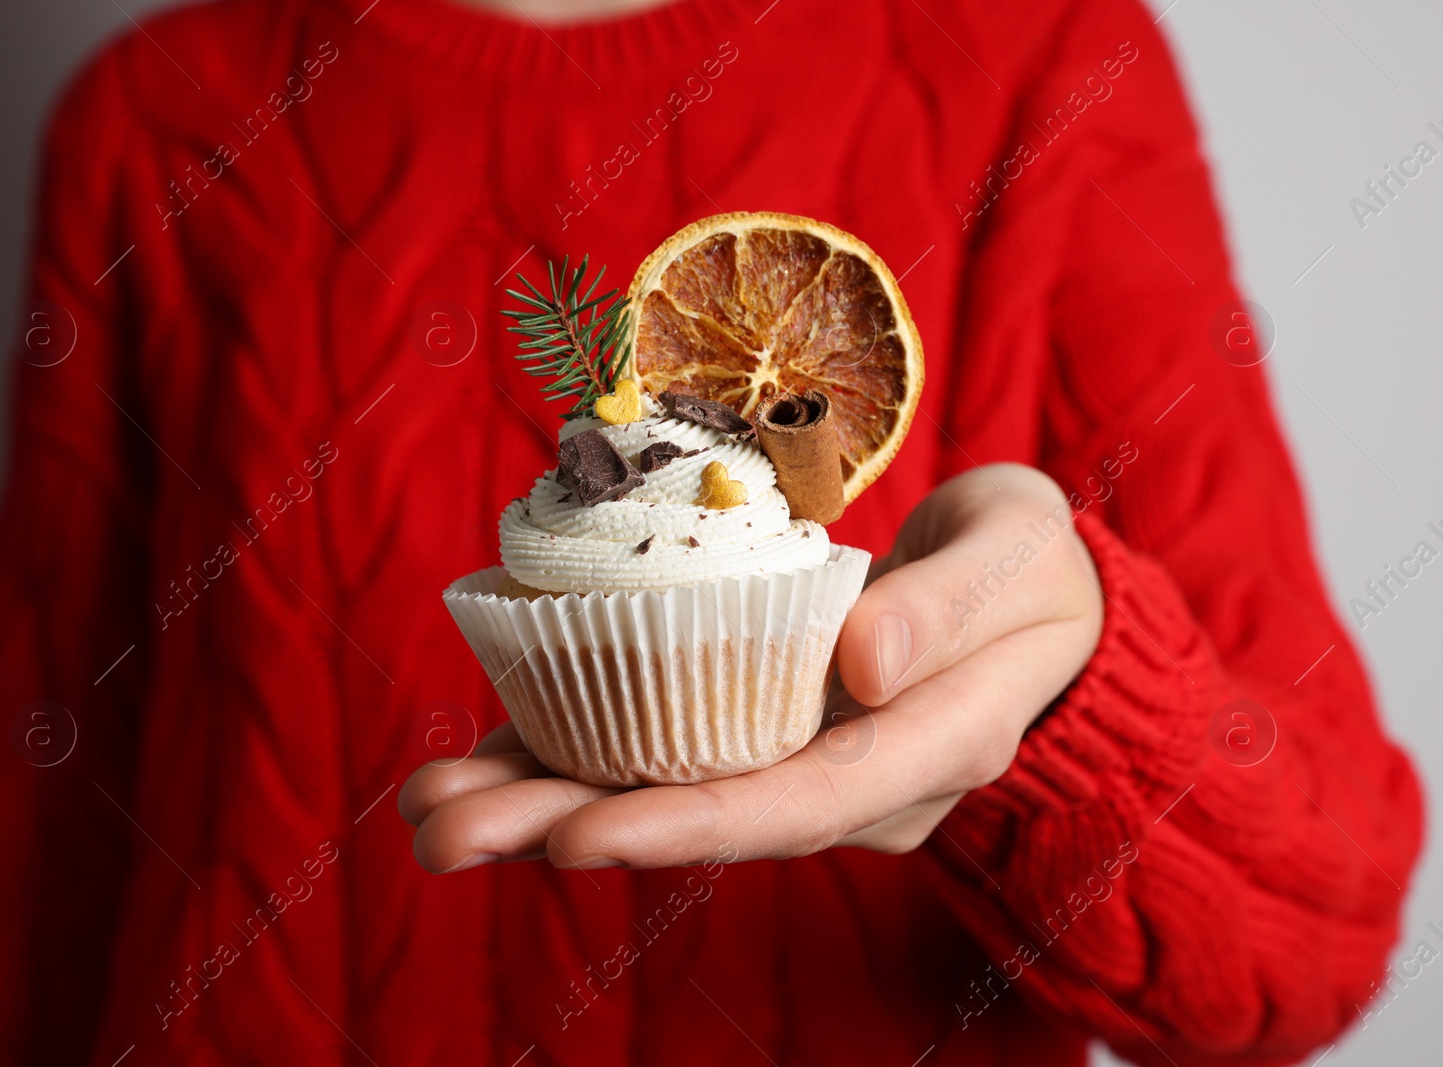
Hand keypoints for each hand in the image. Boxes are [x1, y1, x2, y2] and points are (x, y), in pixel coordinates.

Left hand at [400, 464, 1103, 871]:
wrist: (1031, 596)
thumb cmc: (1035, 571)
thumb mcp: (1020, 560)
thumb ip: (952, 606)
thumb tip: (864, 665)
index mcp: (921, 749)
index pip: (797, 802)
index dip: (686, 825)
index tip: (576, 839)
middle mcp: (842, 776)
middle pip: (699, 815)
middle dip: (564, 828)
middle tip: (440, 833)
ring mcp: (794, 756)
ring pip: (661, 788)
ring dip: (538, 798)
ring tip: (426, 807)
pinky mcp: (755, 721)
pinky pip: (656, 741)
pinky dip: (567, 746)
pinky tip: (480, 752)